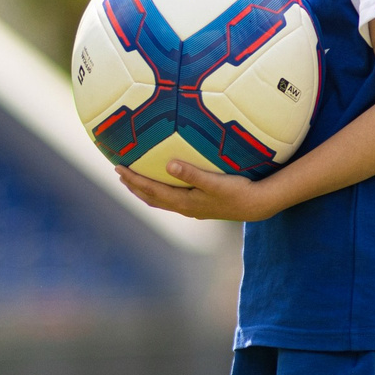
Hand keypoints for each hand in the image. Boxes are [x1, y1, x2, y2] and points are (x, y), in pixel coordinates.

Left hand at [115, 159, 276, 222]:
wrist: (256, 205)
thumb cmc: (237, 191)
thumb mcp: (214, 182)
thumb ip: (191, 173)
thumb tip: (168, 165)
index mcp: (183, 201)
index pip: (151, 190)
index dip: (133, 180)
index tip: (119, 168)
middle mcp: (183, 207)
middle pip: (151, 197)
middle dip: (133, 185)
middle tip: (118, 172)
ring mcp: (191, 209)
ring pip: (160, 201)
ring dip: (144, 191)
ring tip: (133, 181)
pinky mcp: (199, 206)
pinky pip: (170, 200)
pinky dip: (159, 193)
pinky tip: (162, 186)